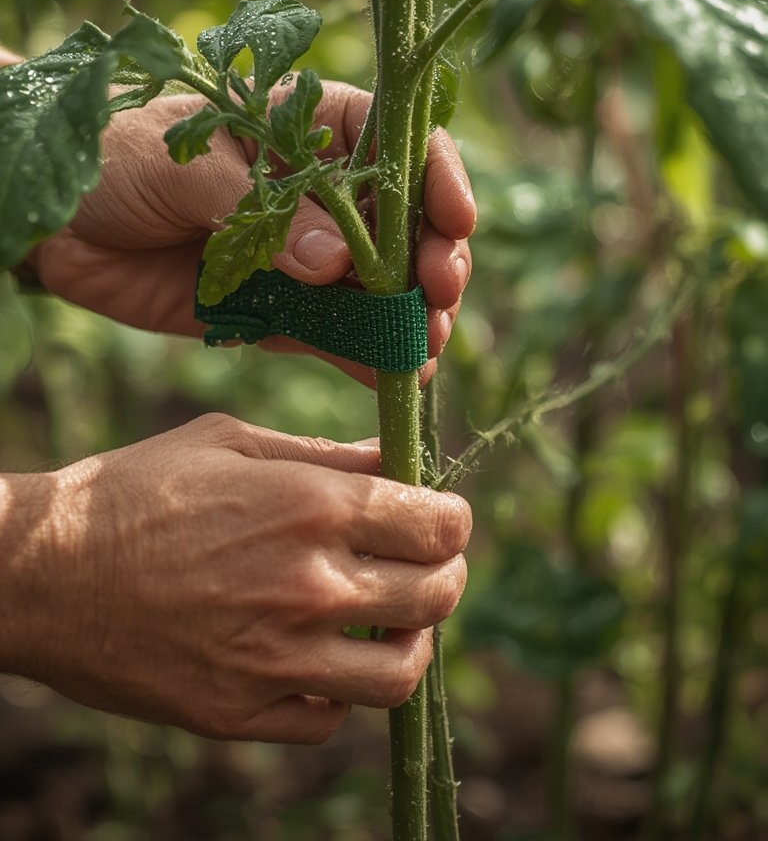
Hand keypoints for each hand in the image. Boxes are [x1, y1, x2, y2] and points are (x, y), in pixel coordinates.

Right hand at [0, 416, 470, 742]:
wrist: (41, 572)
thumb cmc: (134, 490)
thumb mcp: (230, 442)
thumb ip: (323, 455)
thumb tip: (394, 458)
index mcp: (311, 505)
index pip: (438, 523)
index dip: (454, 519)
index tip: (442, 518)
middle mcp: (307, 585)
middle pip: (436, 595)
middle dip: (446, 575)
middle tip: (426, 565)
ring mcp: (276, 658)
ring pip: (401, 674)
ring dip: (412, 643)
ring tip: (389, 621)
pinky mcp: (240, 711)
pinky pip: (330, 717)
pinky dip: (340, 691)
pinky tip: (320, 659)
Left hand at [26, 82, 475, 383]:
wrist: (55, 222)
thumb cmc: (114, 159)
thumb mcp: (183, 162)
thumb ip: (261, 208)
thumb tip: (337, 260)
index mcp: (305, 129)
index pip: (395, 143)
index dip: (436, 178)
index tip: (456, 219)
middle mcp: (319, 195)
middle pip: (404, 224)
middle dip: (434, 257)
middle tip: (440, 293)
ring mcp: (303, 256)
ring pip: (379, 287)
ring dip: (411, 315)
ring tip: (425, 344)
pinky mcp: (277, 310)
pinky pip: (333, 334)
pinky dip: (367, 355)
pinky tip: (396, 375)